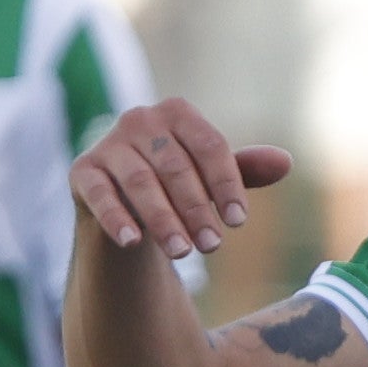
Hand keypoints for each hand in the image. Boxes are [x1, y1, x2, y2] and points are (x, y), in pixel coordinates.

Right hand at [72, 94, 287, 257]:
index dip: (226, 184)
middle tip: (212, 245)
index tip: (238, 222)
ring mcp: (108, 144)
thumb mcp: (210, 178)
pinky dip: (117, 218)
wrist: (124, 204)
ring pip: (141, 183)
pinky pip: (101, 195)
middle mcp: (139, 119)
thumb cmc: (176, 186)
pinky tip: (134, 243)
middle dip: (196, 209)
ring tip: (183, 252)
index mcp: (177, 113)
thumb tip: (285, 163)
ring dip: (164, 220)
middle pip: (175, 166)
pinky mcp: (82, 171)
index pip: (208, 146)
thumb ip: (243, 169)